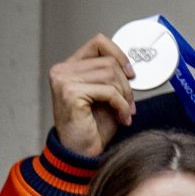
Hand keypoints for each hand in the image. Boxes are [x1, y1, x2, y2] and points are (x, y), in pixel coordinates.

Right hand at [48, 35, 136, 158]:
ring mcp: (63, 80)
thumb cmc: (93, 127)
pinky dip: (121, 105)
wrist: (80, 152)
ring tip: (124, 112)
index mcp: (70, 67)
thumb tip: (132, 67)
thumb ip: (113, 78)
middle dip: (125, 84)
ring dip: (124, 96)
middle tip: (129, 104)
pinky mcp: (70, 93)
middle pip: (109, 62)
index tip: (131, 73)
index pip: (99, 43)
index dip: (119, 55)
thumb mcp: (107, 96)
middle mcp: (62, 70)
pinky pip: (109, 91)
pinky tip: (121, 118)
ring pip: (110, 75)